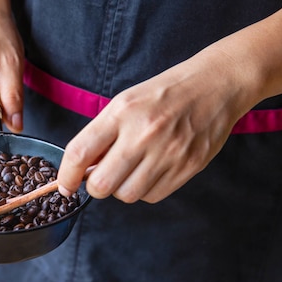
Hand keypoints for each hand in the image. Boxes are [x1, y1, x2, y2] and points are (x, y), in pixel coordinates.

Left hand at [57, 48, 252, 202]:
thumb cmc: (165, 94)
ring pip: (127, 195)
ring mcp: (168, 153)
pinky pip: (152, 196)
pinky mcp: (188, 167)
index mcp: (122, 113)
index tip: (65, 185)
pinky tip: (150, 170)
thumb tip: (80, 169)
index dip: (66, 176)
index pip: (80, 153)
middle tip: (101, 176)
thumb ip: (102, 134)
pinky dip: (145, 190)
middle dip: (95, 187)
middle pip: (102, 185)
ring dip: (121, 189)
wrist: (216, 85)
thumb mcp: (125, 102)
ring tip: (130, 170)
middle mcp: (143, 134)